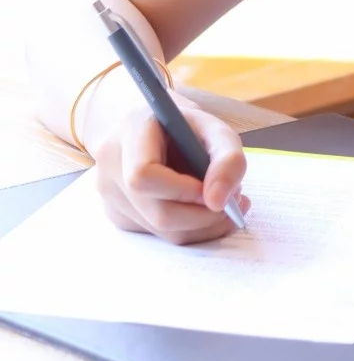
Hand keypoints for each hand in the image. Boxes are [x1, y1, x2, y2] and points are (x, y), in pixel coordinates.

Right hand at [87, 83, 249, 243]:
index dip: (182, 190)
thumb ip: (226, 157)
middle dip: (203, 216)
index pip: (143, 175)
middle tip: (236, 204)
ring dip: (200, 225)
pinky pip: (156, 235)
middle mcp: (109, 166)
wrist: (150, 126)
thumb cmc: (182, 125)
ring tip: (223, 202)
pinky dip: (187, 228)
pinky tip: (200, 208)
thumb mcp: (212, 125)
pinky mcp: (117, 215)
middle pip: (156, 212)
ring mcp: (109, 195)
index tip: (214, 190)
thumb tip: (219, 202)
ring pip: (159, 230)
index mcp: (129, 132)